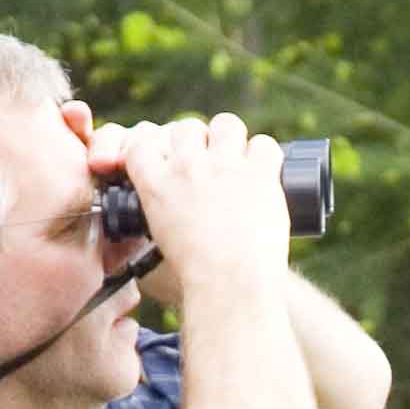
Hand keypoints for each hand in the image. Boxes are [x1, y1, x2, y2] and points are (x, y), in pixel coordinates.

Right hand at [84, 112, 289, 312]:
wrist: (230, 284)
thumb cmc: (195, 275)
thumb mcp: (160, 240)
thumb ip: (161, 214)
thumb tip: (173, 209)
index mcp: (155, 184)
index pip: (143, 141)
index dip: (158, 145)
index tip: (170, 158)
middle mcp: (187, 167)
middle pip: (186, 127)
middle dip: (197, 140)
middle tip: (209, 165)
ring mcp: (225, 167)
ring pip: (226, 124)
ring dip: (231, 138)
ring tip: (237, 162)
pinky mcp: (260, 174)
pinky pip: (264, 144)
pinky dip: (266, 155)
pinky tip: (266, 171)